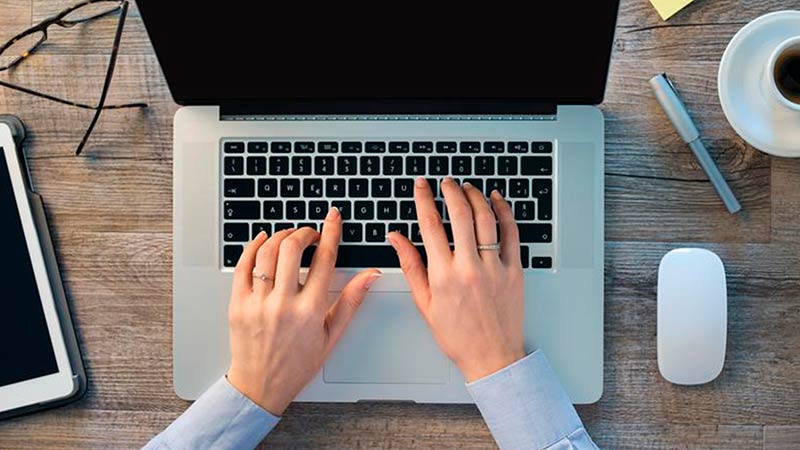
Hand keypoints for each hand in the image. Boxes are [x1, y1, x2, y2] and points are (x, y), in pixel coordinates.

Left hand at [226, 207, 380, 415]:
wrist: (261, 386)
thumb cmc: (297, 364)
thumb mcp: (332, 336)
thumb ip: (351, 301)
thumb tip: (370, 276)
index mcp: (310, 311)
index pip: (324, 259)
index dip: (331, 232)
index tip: (333, 217)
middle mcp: (283, 304)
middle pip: (293, 248)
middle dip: (305, 232)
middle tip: (311, 234)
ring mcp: (258, 303)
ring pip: (267, 252)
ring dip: (281, 236)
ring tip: (289, 237)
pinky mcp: (237, 304)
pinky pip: (242, 265)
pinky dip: (253, 246)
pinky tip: (263, 240)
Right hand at [387, 177, 524, 381]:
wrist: (492, 356)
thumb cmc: (458, 335)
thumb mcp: (425, 303)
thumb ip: (411, 266)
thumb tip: (396, 238)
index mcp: (443, 276)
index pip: (429, 225)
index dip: (423, 199)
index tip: (421, 186)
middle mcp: (469, 268)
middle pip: (459, 214)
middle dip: (450, 190)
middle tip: (445, 181)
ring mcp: (495, 267)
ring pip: (486, 218)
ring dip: (476, 196)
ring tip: (468, 187)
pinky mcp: (515, 270)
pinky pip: (511, 233)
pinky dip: (504, 212)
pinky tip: (497, 201)